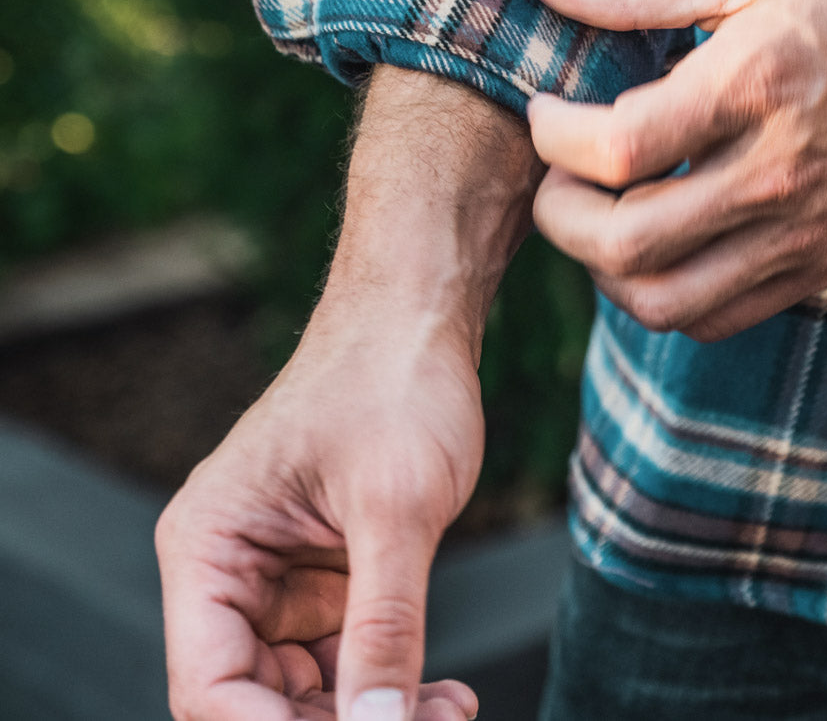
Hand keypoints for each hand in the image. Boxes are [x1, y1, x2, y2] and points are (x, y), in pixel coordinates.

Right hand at [156, 311, 483, 720]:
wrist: (423, 316)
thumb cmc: (393, 378)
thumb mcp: (396, 507)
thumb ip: (385, 625)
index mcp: (208, 545)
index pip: (210, 686)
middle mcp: (231, 570)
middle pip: (257, 702)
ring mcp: (280, 580)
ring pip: (306, 697)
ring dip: (374, 717)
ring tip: (448, 712)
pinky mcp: (328, 579)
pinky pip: (347, 663)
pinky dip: (392, 687)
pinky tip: (446, 696)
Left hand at [526, 0, 826, 341]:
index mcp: (751, 86)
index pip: (617, 149)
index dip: (554, 139)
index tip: (546, 112)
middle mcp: (774, 173)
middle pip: (625, 244)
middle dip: (558, 215)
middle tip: (554, 175)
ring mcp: (800, 233)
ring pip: (663, 301)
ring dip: (603, 268)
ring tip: (596, 216)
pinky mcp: (819, 266)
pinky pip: (716, 317)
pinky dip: (663, 295)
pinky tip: (656, 243)